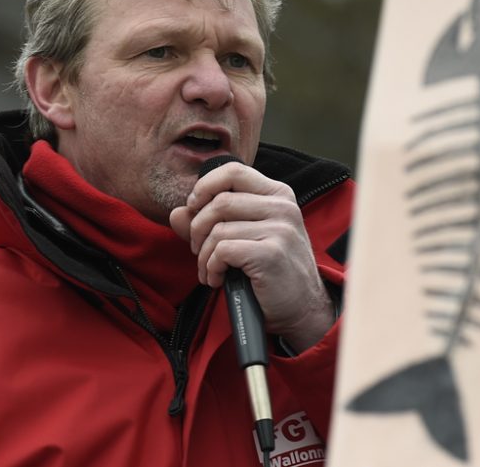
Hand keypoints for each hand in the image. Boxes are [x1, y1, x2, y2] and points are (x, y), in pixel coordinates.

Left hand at [169, 161, 335, 351]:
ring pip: (218, 230)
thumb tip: (177, 213)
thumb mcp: (244, 238)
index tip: (194, 208)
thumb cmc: (271, 271)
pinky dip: (211, 267)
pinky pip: (223, 251)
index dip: (205, 186)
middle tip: (198, 250)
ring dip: (204, 255)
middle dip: (198, 228)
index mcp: (277, 194)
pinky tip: (217, 279)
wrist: (302, 309)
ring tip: (209, 270)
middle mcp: (282, 207)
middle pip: (220, 201)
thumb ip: (209, 222)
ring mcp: (280, 229)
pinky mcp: (271, 254)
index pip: (233, 171)